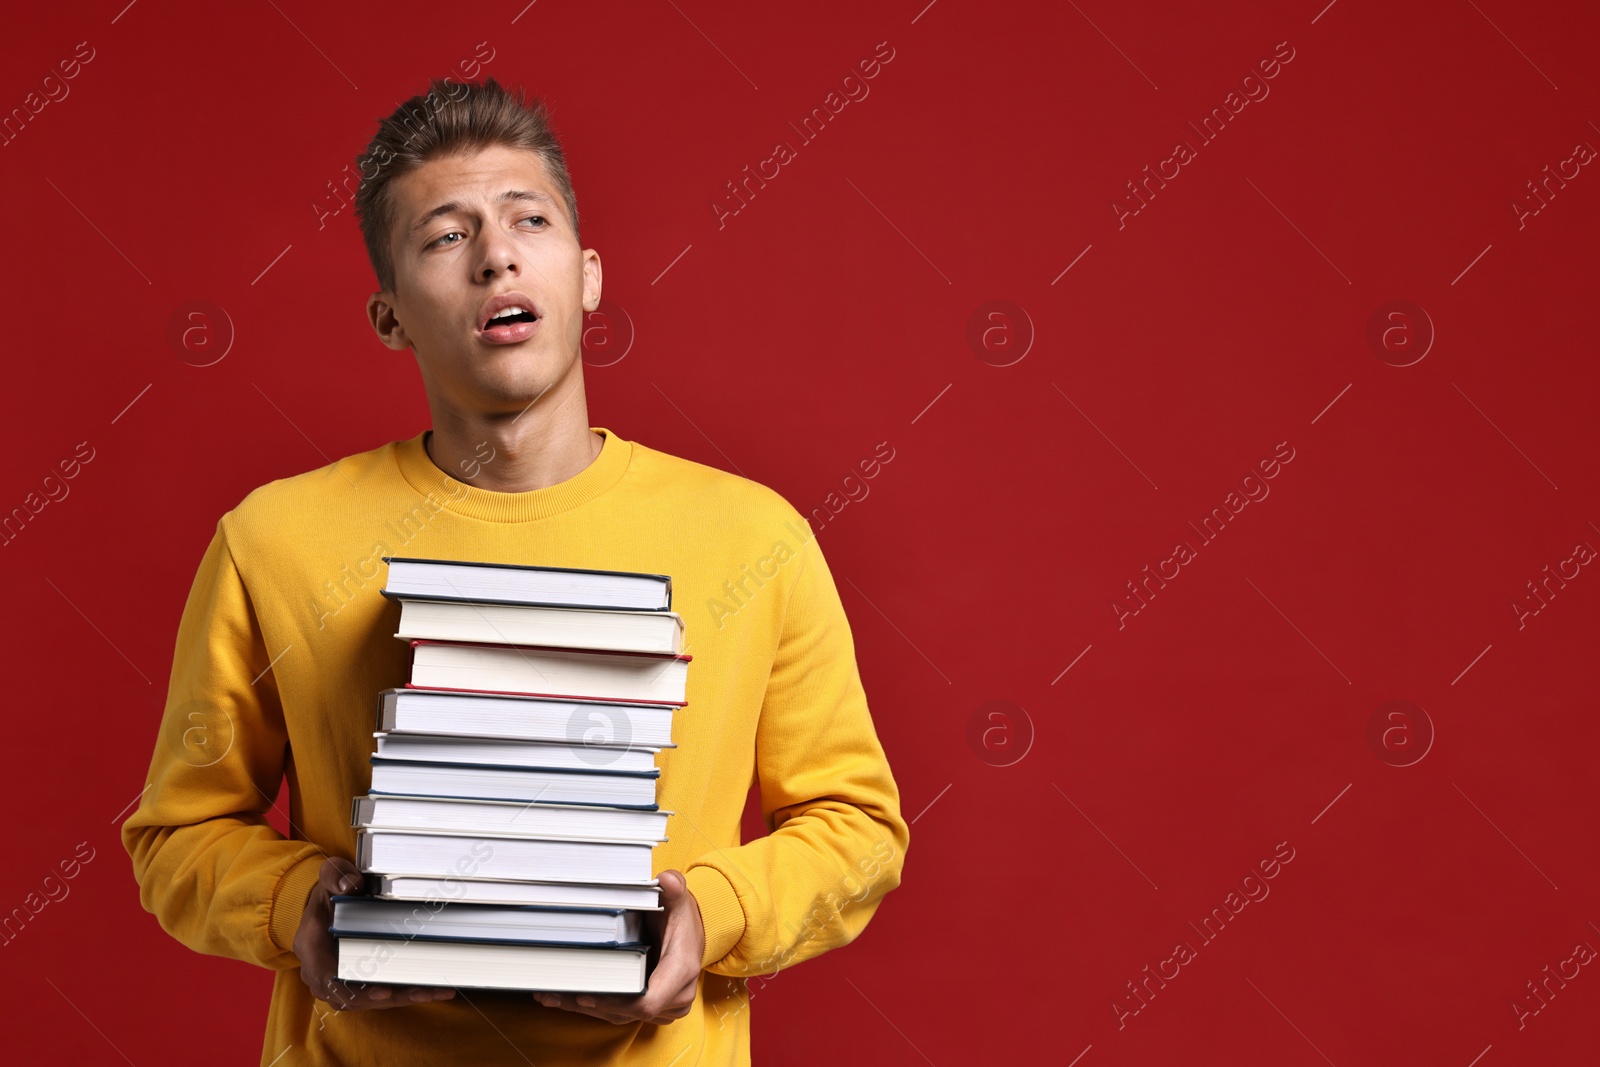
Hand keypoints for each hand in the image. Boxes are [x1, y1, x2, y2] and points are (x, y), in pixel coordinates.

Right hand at [294, 856, 456, 1011]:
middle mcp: (323, 970)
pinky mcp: (361, 980)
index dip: (353, 990)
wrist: (330, 903)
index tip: (382, 991)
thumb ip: (336, 875)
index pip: (327, 979)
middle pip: (354, 997)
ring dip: (403, 997)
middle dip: (389, 997)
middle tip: (421, 991)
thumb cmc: (331, 891)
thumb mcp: (331, 874)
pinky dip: (406, 993)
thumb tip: (350, 885)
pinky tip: (435, 989)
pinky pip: (382, 993)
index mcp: (312, 947)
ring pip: (371, 999)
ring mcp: (342, 979)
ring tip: (435, 991)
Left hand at [532, 868, 705, 1024]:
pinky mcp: (654, 1008)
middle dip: (589, 1003)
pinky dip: (595, 1006)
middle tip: (554, 991)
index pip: (647, 1002)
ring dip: (586, 1008)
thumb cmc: (680, 917)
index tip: (586, 994)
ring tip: (552, 995)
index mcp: (681, 970)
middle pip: (627, 1012)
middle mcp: (677, 994)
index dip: (615, 1002)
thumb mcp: (677, 899)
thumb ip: (674, 887)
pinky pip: (622, 1014)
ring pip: (620, 1016)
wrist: (692, 933)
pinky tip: (567, 997)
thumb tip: (667, 880)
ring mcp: (666, 1005)